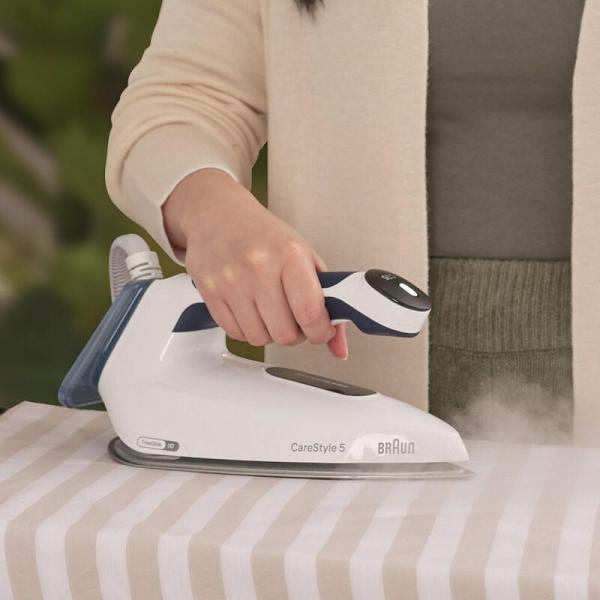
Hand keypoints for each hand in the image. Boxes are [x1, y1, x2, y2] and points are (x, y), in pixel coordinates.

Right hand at [163, 169, 347, 358]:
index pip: (310, 313)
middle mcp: (259, 267)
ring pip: (259, 339)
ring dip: (269, 333)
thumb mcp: (304, 257)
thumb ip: (327, 301)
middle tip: (294, 319)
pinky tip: (250, 310)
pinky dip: (247, 330)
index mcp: (289, 255)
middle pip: (284, 334)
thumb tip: (338, 346)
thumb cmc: (264, 235)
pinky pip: (236, 333)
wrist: (219, 214)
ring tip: (270, 311)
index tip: (321, 331)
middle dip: (295, 334)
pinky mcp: (210, 293)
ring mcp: (231, 281)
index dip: (320, 332)